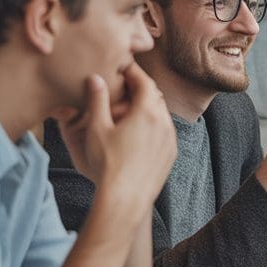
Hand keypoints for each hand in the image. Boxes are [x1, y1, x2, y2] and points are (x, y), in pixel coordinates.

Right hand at [54, 64, 175, 198]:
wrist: (126, 199)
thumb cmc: (107, 164)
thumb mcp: (96, 129)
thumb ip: (96, 100)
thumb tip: (95, 77)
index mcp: (147, 112)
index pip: (144, 81)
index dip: (133, 71)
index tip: (122, 66)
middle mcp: (164, 123)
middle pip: (155, 96)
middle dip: (141, 87)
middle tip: (125, 83)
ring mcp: (170, 139)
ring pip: (162, 114)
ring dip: (149, 106)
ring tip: (130, 106)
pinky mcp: (171, 154)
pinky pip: (165, 131)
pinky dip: (154, 124)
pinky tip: (139, 130)